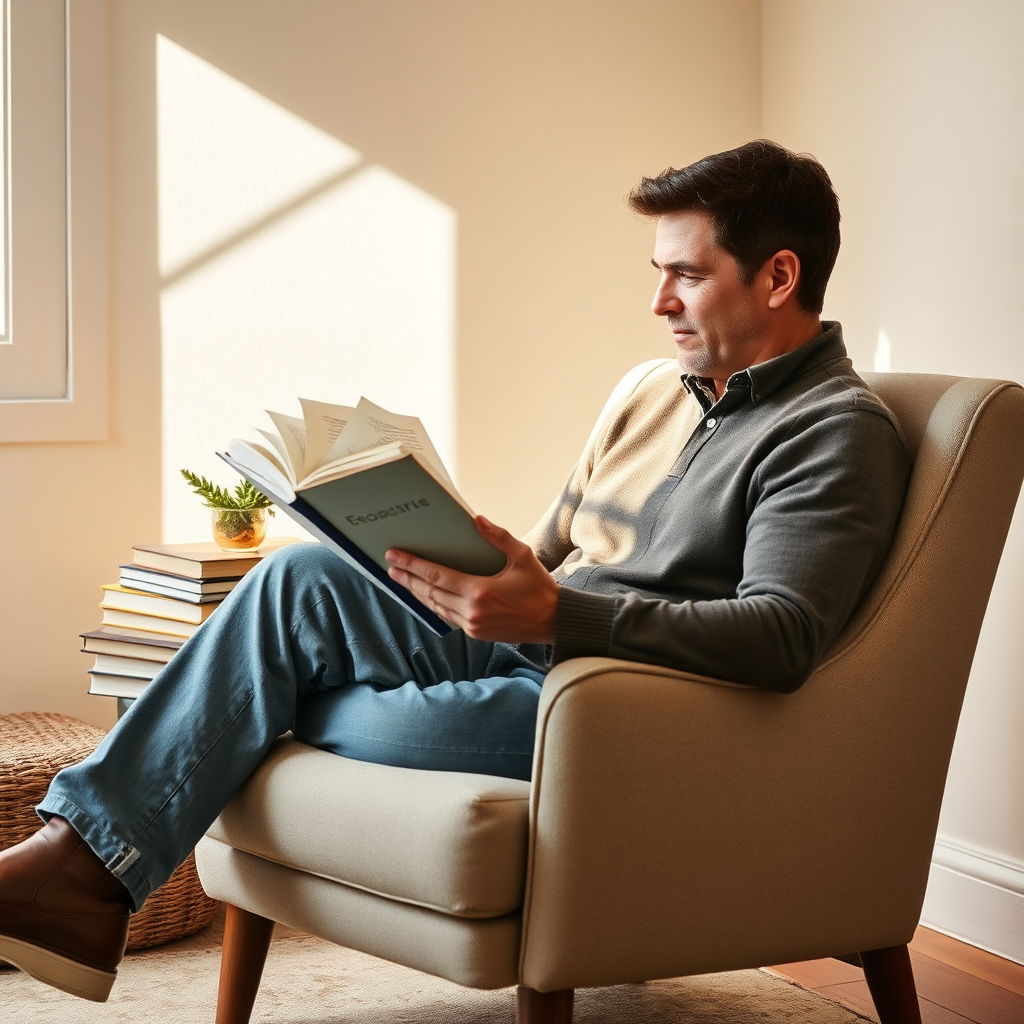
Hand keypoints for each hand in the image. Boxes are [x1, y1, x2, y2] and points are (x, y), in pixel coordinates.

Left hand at [385, 516, 558, 643]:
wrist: (553, 621)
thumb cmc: (539, 587)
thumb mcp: (523, 556)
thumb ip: (499, 537)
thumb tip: (477, 519)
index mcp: (480, 591)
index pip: (437, 576)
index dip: (413, 565)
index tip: (394, 557)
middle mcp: (472, 611)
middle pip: (430, 592)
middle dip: (408, 579)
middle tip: (391, 567)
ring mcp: (472, 625)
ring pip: (435, 607)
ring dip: (417, 593)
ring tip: (402, 580)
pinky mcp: (476, 633)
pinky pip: (447, 617)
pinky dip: (433, 604)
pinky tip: (426, 596)